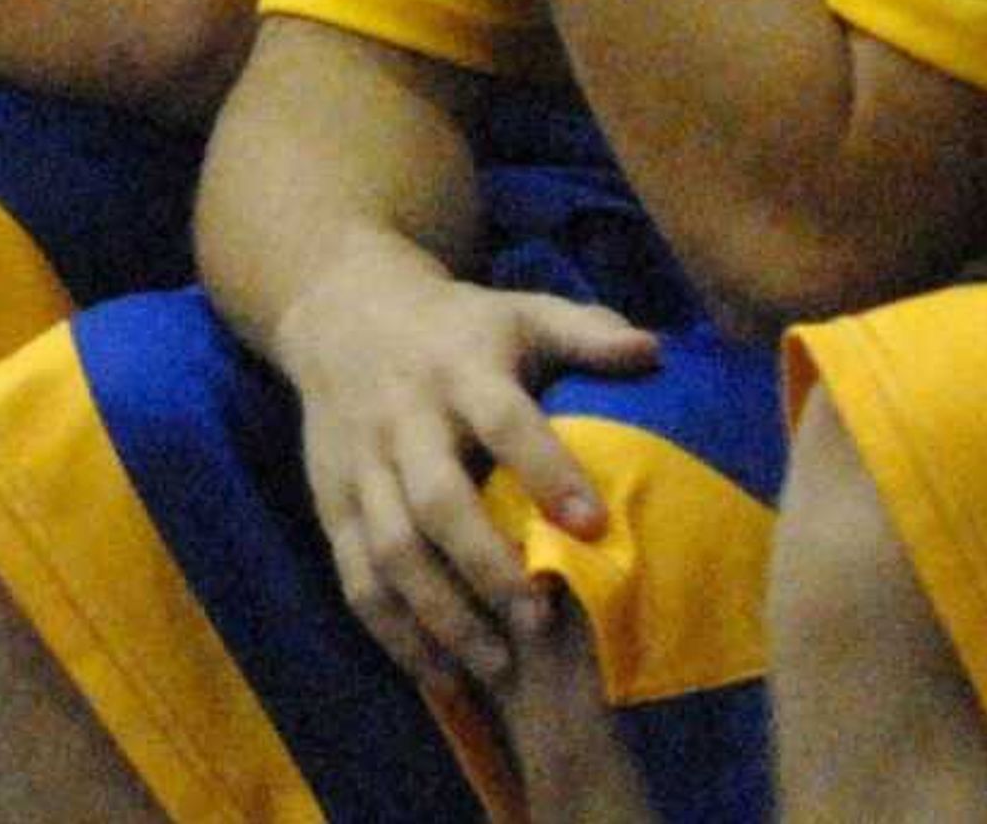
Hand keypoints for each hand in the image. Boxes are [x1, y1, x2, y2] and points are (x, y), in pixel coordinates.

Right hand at [273, 246, 659, 690]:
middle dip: (486, 565)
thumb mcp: (520, 312)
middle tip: (540, 620)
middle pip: (436, 500)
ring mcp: (360, 464)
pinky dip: (392, 630)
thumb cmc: (458, 327)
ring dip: (440, 613)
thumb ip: (586, 332)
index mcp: (460, 370)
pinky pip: (354, 574)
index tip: (593, 527)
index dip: (546, 471)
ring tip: (496, 665)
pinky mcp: (331, 500)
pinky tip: (439, 674)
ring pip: (390, 548)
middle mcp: (404, 419)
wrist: (338, 311)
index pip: (503, 421)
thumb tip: (655, 351)